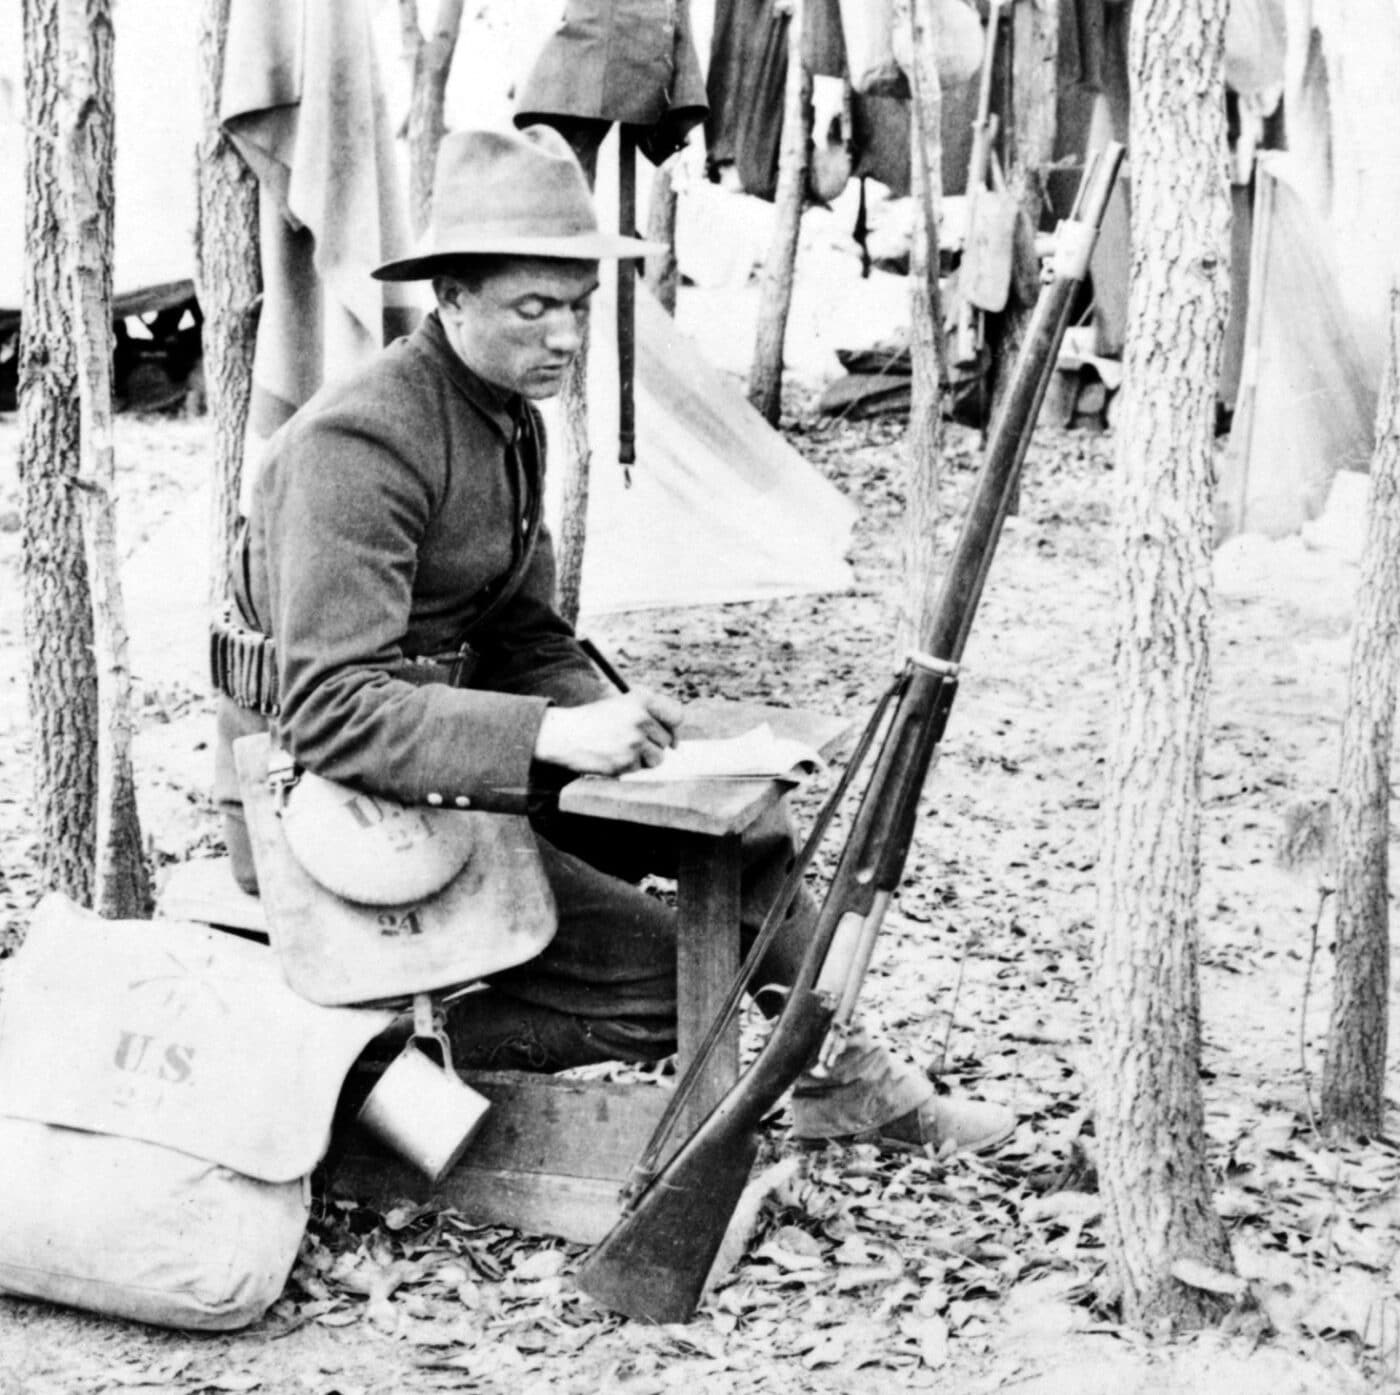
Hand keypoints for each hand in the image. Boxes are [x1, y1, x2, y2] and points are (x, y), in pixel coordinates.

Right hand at [534, 689, 684, 774]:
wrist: (565, 735)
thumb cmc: (596, 720)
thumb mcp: (623, 705)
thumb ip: (651, 715)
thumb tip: (677, 744)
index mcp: (642, 699)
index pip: (678, 715)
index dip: (674, 727)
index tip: (668, 734)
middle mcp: (641, 719)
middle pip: (667, 740)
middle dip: (654, 743)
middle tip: (631, 740)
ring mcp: (634, 741)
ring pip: (658, 757)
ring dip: (645, 757)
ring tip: (623, 748)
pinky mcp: (626, 761)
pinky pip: (641, 769)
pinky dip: (631, 766)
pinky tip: (613, 755)